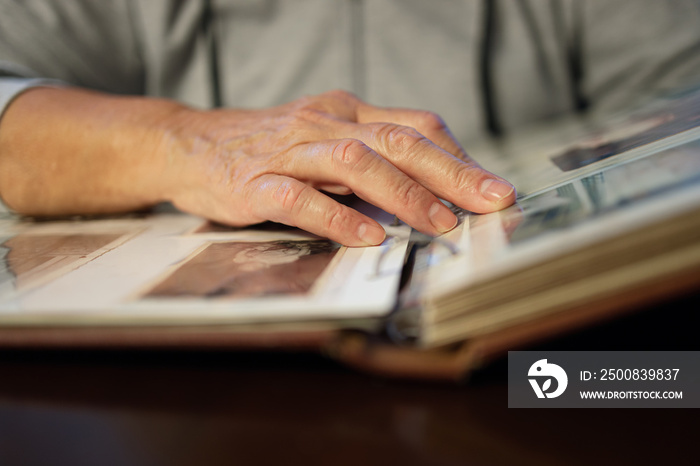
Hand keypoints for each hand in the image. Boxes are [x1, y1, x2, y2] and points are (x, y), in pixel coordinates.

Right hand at [161, 90, 515, 245]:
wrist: (189, 144)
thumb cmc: (266, 148)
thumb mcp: (324, 138)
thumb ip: (368, 157)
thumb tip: (427, 191)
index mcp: (344, 112)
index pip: (413, 125)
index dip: (456, 156)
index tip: (490, 186)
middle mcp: (322, 123)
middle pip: (396, 140)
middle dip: (450, 173)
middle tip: (490, 201)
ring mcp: (288, 151)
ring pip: (355, 162)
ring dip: (402, 193)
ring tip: (438, 223)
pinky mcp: (254, 182)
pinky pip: (299, 197)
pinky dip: (336, 216)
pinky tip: (366, 237)